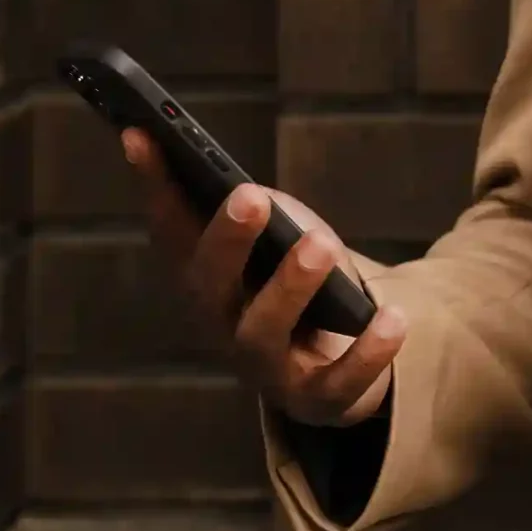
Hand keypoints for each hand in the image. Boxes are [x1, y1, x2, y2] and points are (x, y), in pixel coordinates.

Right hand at [124, 128, 405, 427]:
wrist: (336, 365)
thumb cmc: (294, 282)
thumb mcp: (273, 236)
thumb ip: (252, 209)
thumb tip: (241, 187)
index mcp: (203, 277)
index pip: (169, 228)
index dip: (152, 183)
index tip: (139, 132)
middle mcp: (221, 324)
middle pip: (210, 285)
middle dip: (227, 240)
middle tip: (249, 197)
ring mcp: (265, 366)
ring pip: (263, 333)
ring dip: (290, 287)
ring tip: (319, 245)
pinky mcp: (315, 397)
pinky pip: (337, 381)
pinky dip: (365, 352)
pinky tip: (392, 319)